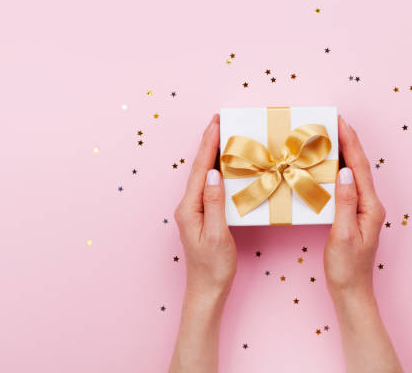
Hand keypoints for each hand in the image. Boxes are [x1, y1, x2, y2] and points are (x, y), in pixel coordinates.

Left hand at [170, 114, 235, 372]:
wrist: (207, 289)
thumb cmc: (213, 266)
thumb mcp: (218, 234)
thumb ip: (215, 203)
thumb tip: (214, 174)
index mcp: (190, 207)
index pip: (201, 170)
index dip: (209, 145)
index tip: (216, 123)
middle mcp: (188, 205)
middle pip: (200, 168)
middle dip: (209, 143)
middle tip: (219, 121)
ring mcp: (193, 210)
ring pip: (203, 175)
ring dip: (212, 154)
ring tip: (222, 135)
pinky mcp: (201, 215)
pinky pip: (208, 186)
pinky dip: (216, 170)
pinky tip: (223, 166)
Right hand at [324, 115, 385, 298]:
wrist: (351, 291)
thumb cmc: (346, 268)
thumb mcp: (342, 235)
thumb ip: (344, 203)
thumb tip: (343, 173)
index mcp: (370, 207)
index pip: (359, 168)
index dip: (350, 143)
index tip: (341, 123)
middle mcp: (371, 205)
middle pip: (359, 167)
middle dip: (348, 142)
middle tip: (335, 122)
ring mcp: (364, 210)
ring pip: (354, 174)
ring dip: (344, 154)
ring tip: (332, 137)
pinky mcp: (355, 215)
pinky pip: (348, 186)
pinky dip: (339, 170)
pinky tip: (330, 166)